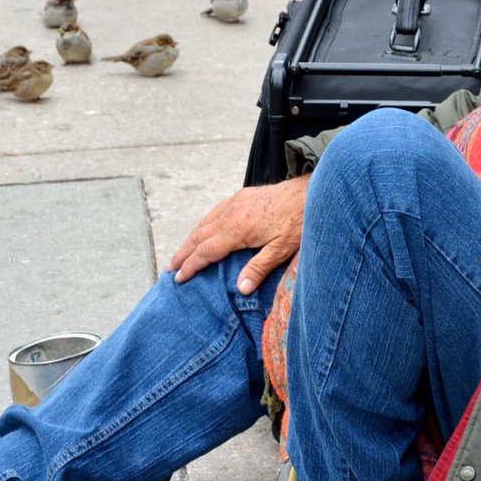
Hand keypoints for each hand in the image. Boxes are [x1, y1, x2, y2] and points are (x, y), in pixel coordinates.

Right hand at [168, 175, 309, 293]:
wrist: (310, 191)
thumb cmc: (298, 220)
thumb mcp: (281, 249)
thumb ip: (259, 268)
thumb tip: (240, 289)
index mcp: (237, 230)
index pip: (206, 251)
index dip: (191, 265)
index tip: (178, 278)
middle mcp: (231, 214)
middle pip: (199, 236)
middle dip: (183, 253)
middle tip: (170, 268)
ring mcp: (235, 203)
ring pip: (204, 222)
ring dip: (190, 238)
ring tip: (181, 253)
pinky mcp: (242, 196)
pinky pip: (215, 211)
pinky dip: (203, 224)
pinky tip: (203, 230)